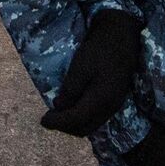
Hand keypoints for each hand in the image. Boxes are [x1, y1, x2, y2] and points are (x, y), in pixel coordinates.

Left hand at [41, 10, 142, 135]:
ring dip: (74, 123)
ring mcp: (114, 105)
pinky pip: (97, 117)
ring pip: (91, 125)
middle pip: (84, 128)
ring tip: (60, 113)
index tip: (42, 120)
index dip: (57, 123)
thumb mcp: (80, 68)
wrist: (122, 36)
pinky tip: (74, 107)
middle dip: (65, 127)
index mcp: (101, 100)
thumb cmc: (99, 50)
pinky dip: (83, 118)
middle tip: (50, 117)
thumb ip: (70, 91)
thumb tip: (59, 108)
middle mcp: (110, 108)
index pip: (75, 120)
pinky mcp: (115, 100)